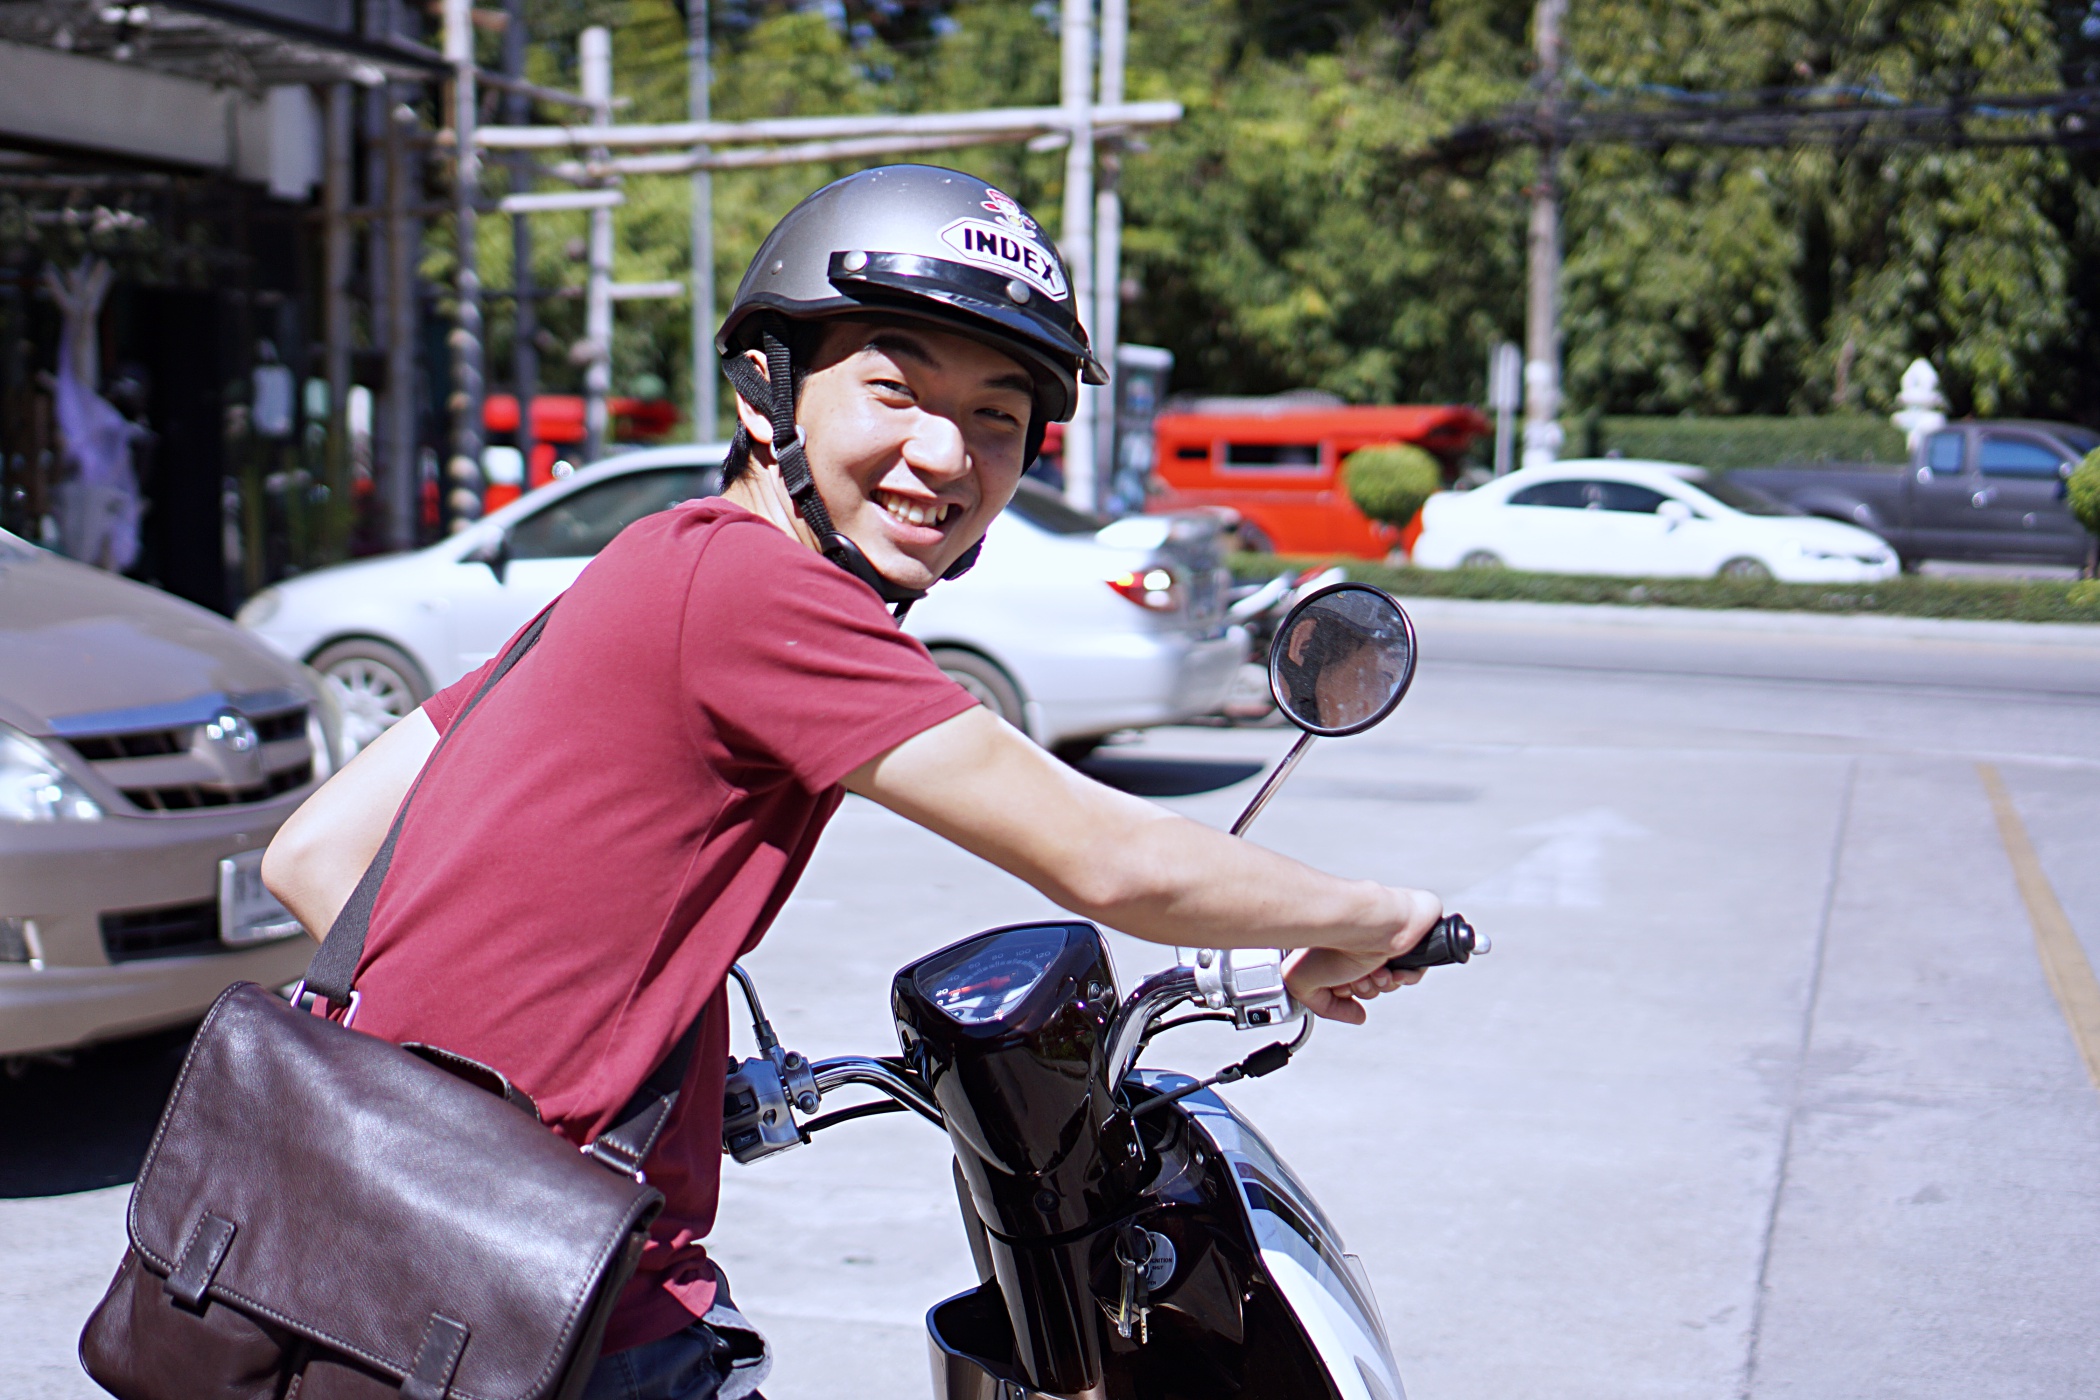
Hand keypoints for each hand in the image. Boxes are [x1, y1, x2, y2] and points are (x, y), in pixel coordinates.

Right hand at [1284, 886, 1442, 1023]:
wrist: (1362, 924)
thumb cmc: (1332, 942)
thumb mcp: (1301, 981)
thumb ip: (1323, 1008)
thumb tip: (1357, 1015)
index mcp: (1334, 949)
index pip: (1342, 986)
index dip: (1341, 992)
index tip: (1337, 983)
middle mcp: (1358, 946)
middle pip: (1367, 986)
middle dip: (1363, 988)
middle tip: (1355, 975)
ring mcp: (1384, 943)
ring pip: (1389, 983)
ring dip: (1381, 983)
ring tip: (1373, 968)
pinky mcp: (1409, 943)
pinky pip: (1412, 974)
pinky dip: (1403, 977)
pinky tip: (1391, 969)